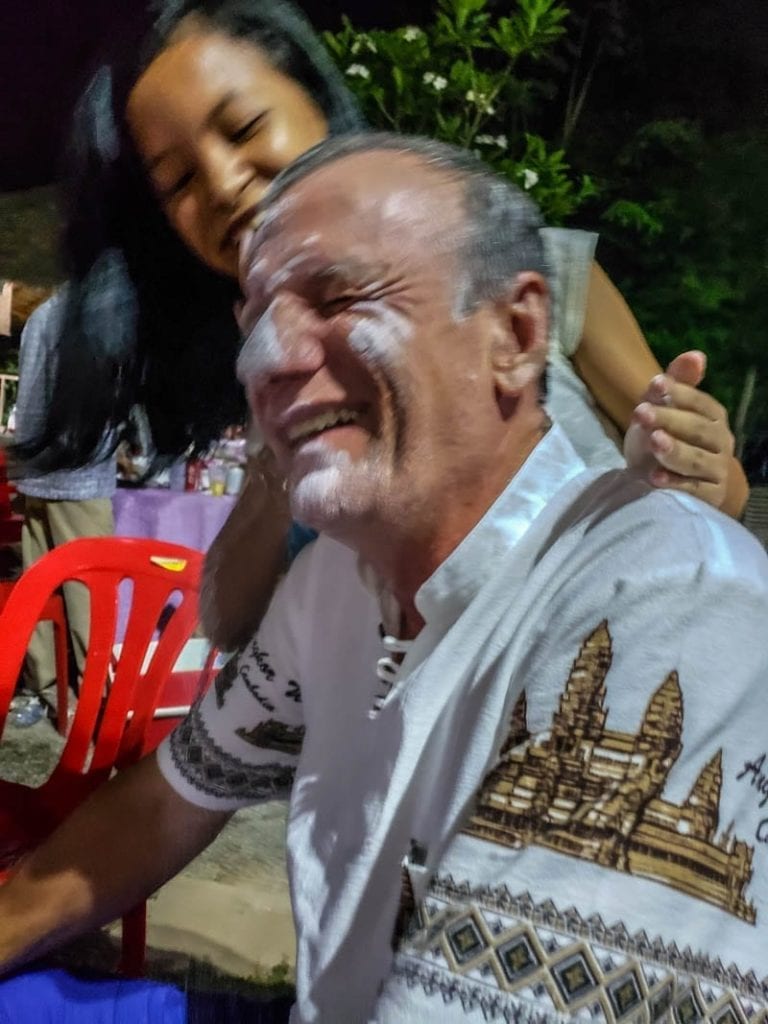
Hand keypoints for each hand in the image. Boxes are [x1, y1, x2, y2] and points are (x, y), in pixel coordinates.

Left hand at [623, 351, 733, 508]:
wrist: (658, 479)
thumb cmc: (661, 438)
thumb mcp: (661, 408)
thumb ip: (677, 383)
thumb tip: (696, 355)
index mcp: (714, 416)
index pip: (701, 402)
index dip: (680, 393)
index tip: (655, 384)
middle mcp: (721, 442)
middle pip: (698, 430)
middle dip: (669, 420)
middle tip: (641, 413)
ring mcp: (717, 470)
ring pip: (697, 460)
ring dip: (674, 450)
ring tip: (653, 441)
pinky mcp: (709, 496)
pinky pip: (693, 490)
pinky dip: (674, 484)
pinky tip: (654, 477)